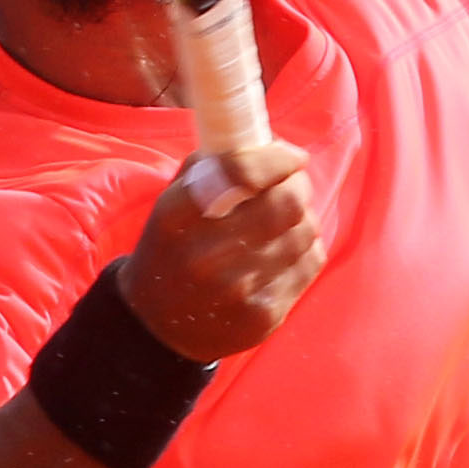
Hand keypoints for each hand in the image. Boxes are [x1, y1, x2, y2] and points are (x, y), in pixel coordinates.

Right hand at [116, 140, 321, 360]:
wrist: (158, 326)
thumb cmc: (173, 249)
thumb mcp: (172, 202)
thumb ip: (212, 165)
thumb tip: (269, 140)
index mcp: (178, 217)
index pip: (240, 171)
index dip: (277, 157)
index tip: (292, 156)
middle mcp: (206, 255)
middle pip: (286, 202)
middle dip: (298, 184)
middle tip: (293, 183)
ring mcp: (238, 289)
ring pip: (305, 231)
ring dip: (303, 217)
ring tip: (286, 219)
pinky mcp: (263, 315)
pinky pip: (310, 264)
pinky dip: (306, 248)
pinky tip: (286, 250)